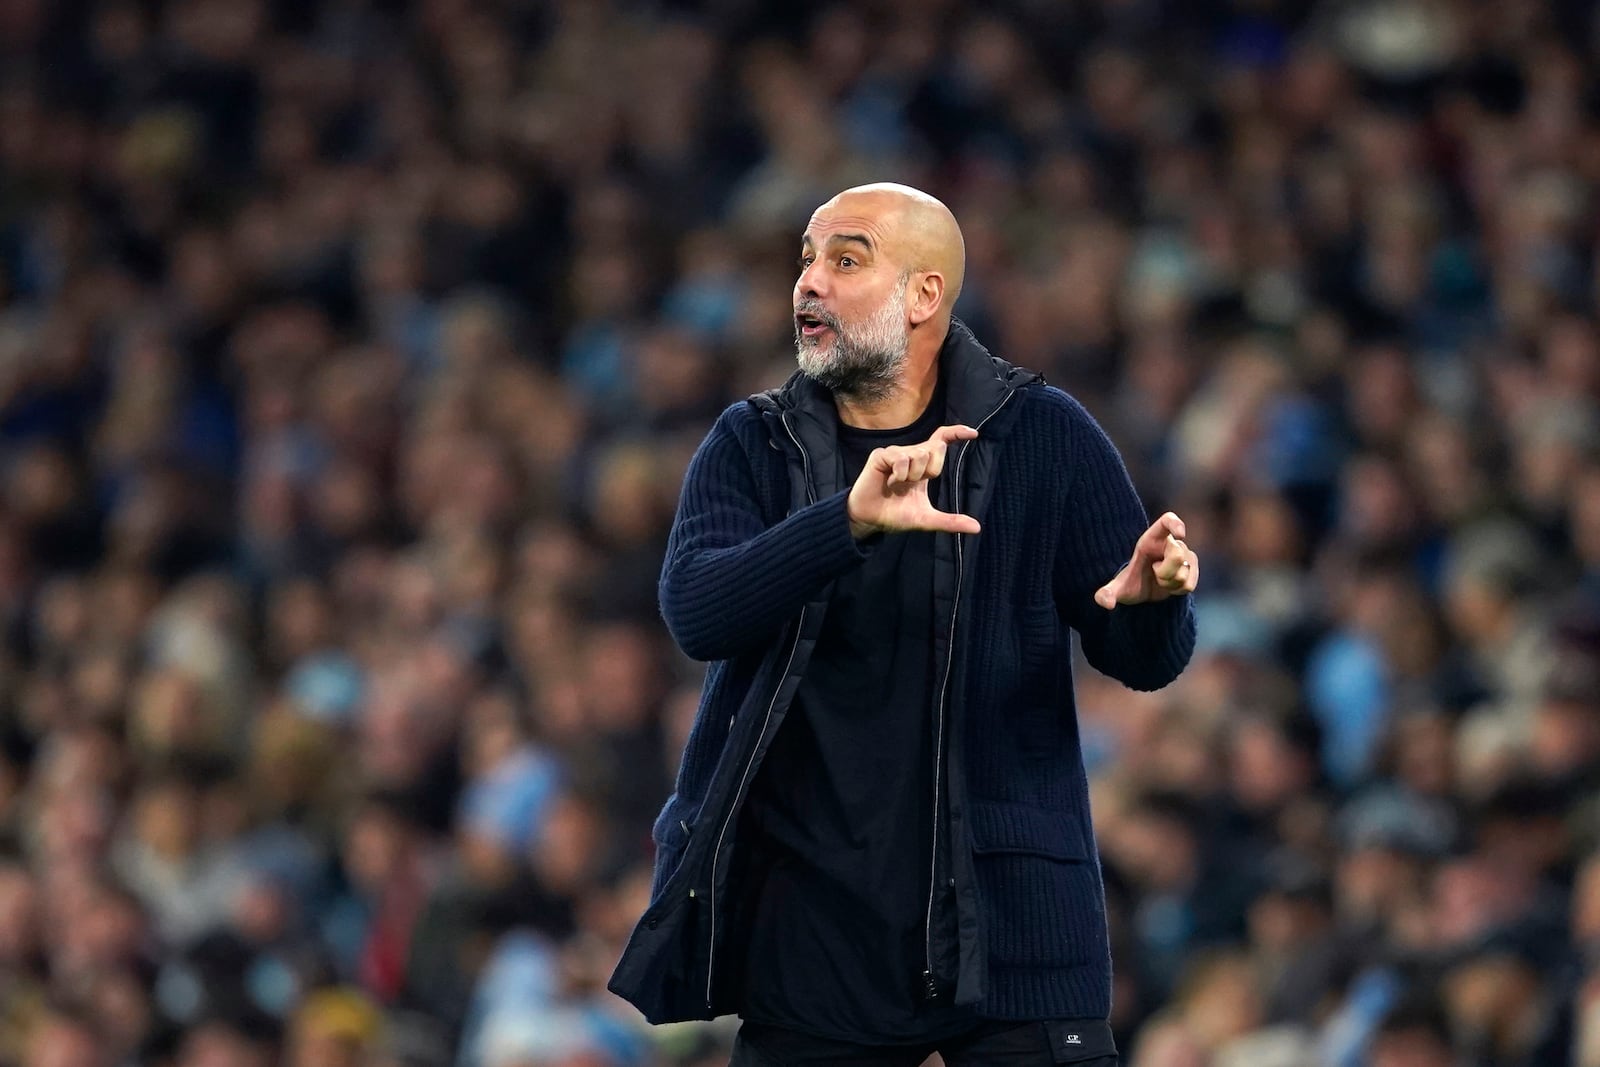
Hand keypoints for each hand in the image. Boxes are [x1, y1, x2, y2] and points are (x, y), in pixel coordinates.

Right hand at [846, 424, 980, 537]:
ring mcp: (896, 453)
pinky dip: (899, 475)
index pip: (941, 441)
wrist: (870, 519)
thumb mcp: (926, 519)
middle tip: (913, 484)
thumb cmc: (896, 515)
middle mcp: (911, 454)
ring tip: (898, 485)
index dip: (957, 433)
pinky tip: (889, 483)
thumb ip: (950, 521)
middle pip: (936, 448)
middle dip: (931, 470)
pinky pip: (901, 458)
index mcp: (924, 465)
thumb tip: (977, 528)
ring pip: (920, 454)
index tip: (974, 434)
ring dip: (912, 476)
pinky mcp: (881, 455)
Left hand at [1094, 512, 1197, 607]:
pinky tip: (1170, 586)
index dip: (1176, 524)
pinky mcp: (1193, 567)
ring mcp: (1185, 554)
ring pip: (1183, 574)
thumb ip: (1108, 593)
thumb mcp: (1117, 589)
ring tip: (1160, 580)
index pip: (1167, 521)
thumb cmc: (1131, 583)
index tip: (1179, 534)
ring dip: (1170, 584)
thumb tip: (1105, 602)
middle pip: (1177, 556)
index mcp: (1151, 539)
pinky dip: (1178, 590)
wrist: (1145, 592)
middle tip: (1154, 574)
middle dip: (1164, 573)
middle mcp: (1171, 543)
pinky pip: (1189, 585)